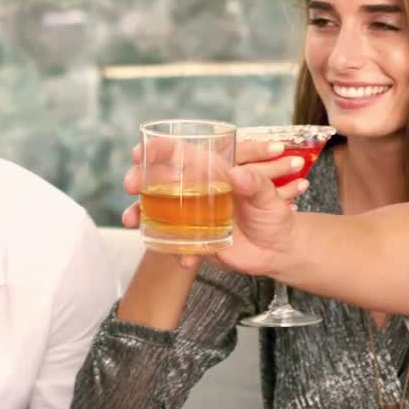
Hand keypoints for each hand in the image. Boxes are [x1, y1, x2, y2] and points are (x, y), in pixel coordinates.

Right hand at [121, 139, 306, 271]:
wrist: (278, 250)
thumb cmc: (275, 216)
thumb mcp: (269, 198)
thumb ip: (257, 185)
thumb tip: (237, 175)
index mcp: (213, 172)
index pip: (181, 153)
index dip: (158, 149)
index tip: (140, 151)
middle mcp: (198, 191)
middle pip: (159, 180)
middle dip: (139, 179)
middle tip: (129, 185)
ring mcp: (193, 216)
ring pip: (157, 211)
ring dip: (140, 214)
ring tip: (131, 221)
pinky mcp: (195, 240)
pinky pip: (176, 244)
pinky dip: (176, 252)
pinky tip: (185, 260)